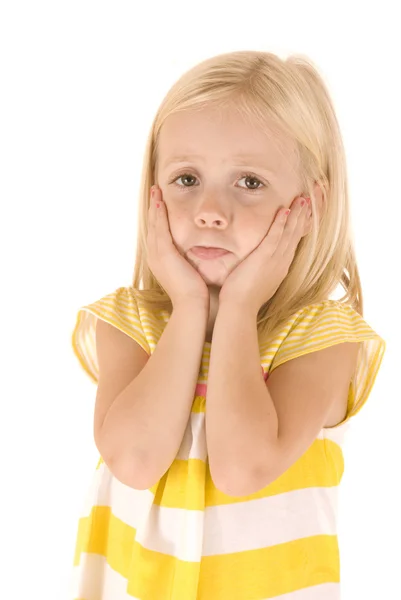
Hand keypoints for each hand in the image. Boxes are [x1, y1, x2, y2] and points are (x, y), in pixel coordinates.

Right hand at [147, 186, 209, 307]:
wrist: (192, 306)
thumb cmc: (196, 294)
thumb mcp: (192, 274)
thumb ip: (192, 263)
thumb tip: (202, 255)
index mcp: (161, 261)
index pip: (158, 234)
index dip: (158, 218)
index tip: (161, 203)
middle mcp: (155, 256)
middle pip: (152, 226)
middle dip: (154, 208)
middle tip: (155, 191)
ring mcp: (157, 255)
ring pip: (154, 224)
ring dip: (154, 206)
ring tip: (156, 190)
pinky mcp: (164, 254)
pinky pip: (160, 228)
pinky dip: (159, 214)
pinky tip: (161, 201)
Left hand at [219, 196, 311, 313]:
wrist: (240, 309)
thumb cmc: (244, 299)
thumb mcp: (258, 283)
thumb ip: (262, 272)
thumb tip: (260, 268)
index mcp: (281, 268)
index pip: (294, 242)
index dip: (301, 227)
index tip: (307, 214)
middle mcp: (282, 262)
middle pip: (296, 235)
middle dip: (304, 216)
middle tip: (311, 200)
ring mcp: (275, 260)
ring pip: (289, 233)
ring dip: (296, 215)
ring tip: (303, 199)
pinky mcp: (264, 258)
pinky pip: (275, 236)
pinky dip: (281, 223)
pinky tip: (285, 210)